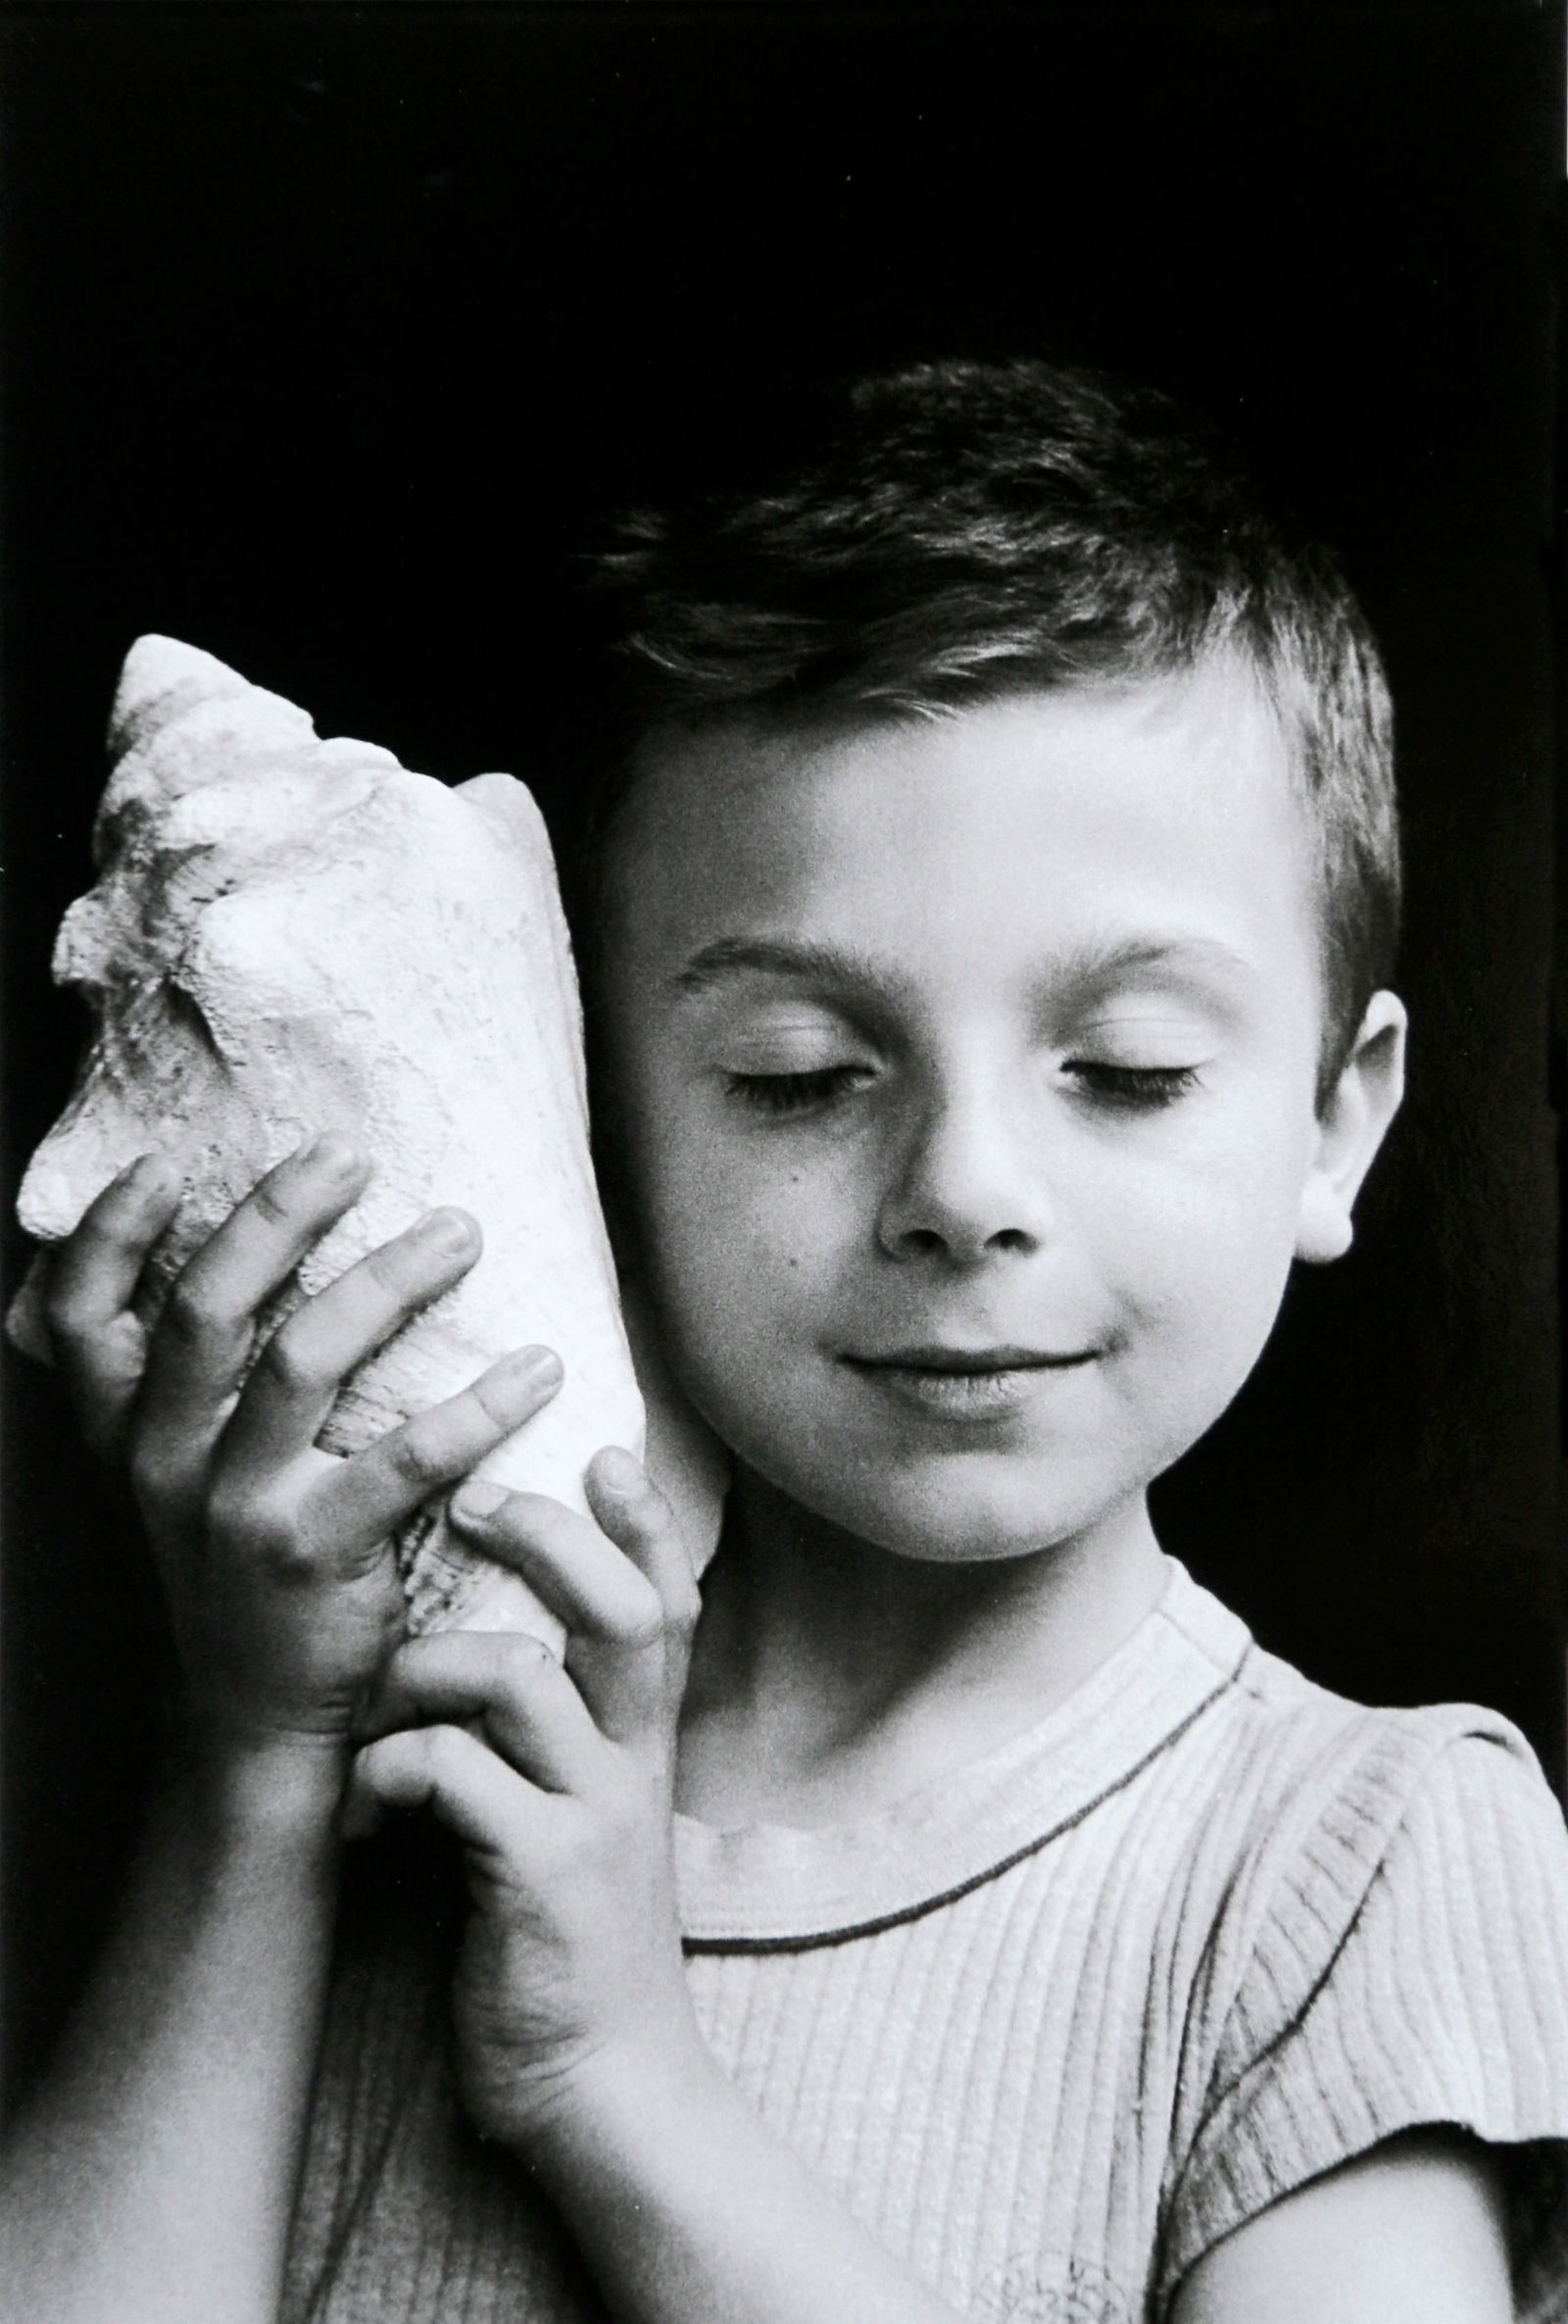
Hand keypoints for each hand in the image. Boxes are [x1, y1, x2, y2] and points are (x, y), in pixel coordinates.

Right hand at [38, 1137, 564, 1763]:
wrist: (257, 1721)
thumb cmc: (237, 1569)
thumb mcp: (174, 1479)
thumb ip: (172, 1385)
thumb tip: (200, 1249)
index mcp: (125, 1433)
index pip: (79, 1317)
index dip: (109, 1235)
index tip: (159, 1164)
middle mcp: (164, 1461)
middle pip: (206, 1308)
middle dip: (275, 1216)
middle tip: (348, 1153)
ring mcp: (235, 1509)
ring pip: (301, 1359)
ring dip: (388, 1281)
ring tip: (459, 1232)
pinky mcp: (315, 1555)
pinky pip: (405, 1459)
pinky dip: (479, 1404)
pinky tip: (538, 1369)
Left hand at [343, 1449, 701, 2150]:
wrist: (606, 2092)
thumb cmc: (567, 1946)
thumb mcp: (584, 1823)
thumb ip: (558, 1740)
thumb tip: (484, 1651)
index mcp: (641, 1746)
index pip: (668, 1604)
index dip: (646, 1521)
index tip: (605, 1444)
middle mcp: (631, 1765)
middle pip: (621, 1609)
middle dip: (551, 1535)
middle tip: (478, 1498)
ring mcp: (594, 1816)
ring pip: (522, 1674)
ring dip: (428, 1664)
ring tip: (380, 1695)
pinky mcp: (541, 1875)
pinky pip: (454, 1773)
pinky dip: (393, 1768)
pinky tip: (369, 1810)